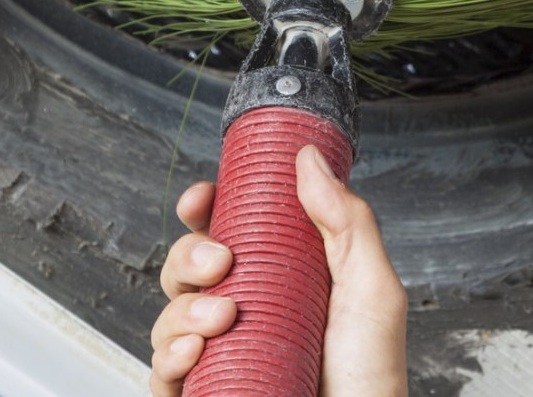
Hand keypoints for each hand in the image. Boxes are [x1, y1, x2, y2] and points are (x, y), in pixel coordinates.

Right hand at [150, 145, 408, 396]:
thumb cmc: (371, 377)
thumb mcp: (370, 289)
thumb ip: (346, 221)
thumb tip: (310, 158)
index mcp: (279, 279)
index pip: (226, 232)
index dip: (204, 210)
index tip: (201, 199)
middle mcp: (244, 314)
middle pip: (187, 267)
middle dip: (188, 255)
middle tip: (220, 262)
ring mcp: (221, 356)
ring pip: (169, 316)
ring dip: (182, 309)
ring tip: (222, 319)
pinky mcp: (204, 394)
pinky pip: (161, 372)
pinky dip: (168, 357)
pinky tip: (193, 353)